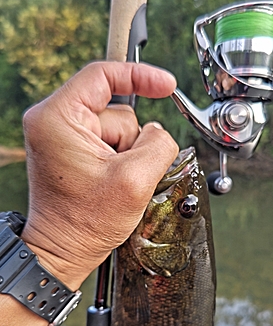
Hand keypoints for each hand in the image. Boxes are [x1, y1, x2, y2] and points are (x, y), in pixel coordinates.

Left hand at [21, 62, 178, 289]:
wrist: (64, 250)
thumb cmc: (85, 223)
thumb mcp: (134, 181)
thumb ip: (158, 144)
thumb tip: (158, 131)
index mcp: (58, 118)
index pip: (103, 75)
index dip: (140, 77)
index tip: (166, 86)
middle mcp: (52, 121)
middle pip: (115, 110)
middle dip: (130, 142)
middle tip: (122, 175)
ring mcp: (60, 136)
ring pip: (116, 129)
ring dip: (126, 155)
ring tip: (113, 183)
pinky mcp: (70, 149)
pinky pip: (109, 142)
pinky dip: (119, 161)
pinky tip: (109, 183)